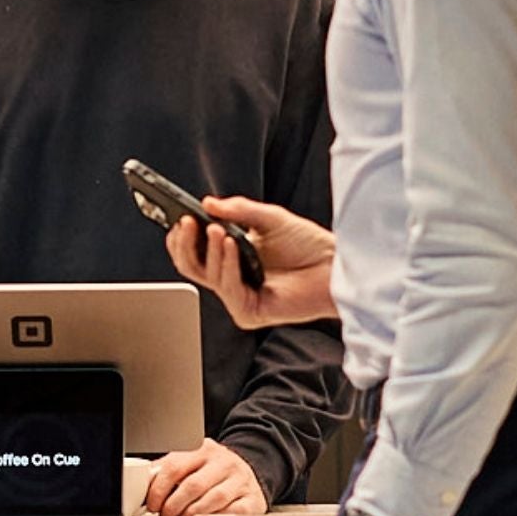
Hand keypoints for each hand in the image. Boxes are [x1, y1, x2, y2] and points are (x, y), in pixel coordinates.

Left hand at [143, 440, 266, 515]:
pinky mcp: (252, 499)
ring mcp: (240, 480)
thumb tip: (141, 489)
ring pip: (213, 500)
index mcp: (203, 450)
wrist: (248, 473)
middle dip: (174, 505)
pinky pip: (233, 514)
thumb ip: (167, 473)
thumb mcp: (191, 464)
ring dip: (193, 515)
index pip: (174, 467)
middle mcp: (223, 462)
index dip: (159, 489)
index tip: (153, 504)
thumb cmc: (213, 472)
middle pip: (193, 485)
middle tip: (167, 515)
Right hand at [167, 195, 338, 328]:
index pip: (195, 253)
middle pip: (190, 266)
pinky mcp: (250, 312)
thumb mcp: (270, 218)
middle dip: (184, 244)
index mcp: (232, 259)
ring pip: (207, 275)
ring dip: (210, 249)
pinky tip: (231, 244)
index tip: (179, 218)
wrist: (336, 266)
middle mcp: (232, 279)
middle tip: (187, 223)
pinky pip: (228, 288)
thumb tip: (208, 203)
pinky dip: (227, 264)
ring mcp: (239, 297)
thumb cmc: (308, 245)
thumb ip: (239, 210)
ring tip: (215, 228)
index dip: (182, 237)